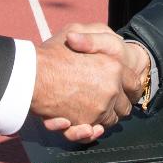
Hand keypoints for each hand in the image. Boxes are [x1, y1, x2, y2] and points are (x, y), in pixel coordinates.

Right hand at [31, 24, 138, 142]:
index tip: (126, 89)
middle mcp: (110, 90)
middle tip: (108, 100)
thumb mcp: (75, 30)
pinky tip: (87, 127)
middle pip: (125, 106)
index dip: (130, 87)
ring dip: (104, 118)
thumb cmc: (52, 51)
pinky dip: (90, 132)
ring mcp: (98, 109)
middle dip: (118, 104)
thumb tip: (113, 40)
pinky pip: (93, 133)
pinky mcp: (83, 124)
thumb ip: (94, 35)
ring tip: (94, 111)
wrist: (29, 74)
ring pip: (110, 121)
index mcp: (113, 67)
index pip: (134, 83)